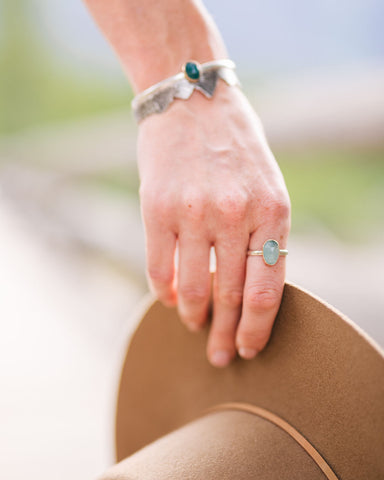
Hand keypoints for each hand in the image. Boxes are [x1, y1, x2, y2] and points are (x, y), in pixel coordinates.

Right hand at [137, 82, 290, 366]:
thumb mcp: (267, 188)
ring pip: (193, 290)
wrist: (193, 102)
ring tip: (197, 327)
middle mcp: (234, 215)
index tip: (250, 350)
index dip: (257, 329)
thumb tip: (248, 294)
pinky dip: (166, 294)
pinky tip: (171, 300)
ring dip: (195, 318)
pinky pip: (160, 270)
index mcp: (272, 211)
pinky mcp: (157, 209)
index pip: (267, 290)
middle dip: (226, 335)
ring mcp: (193, 212)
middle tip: (221, 358)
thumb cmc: (235, 150)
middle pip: (230, 297)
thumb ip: (263, 239)